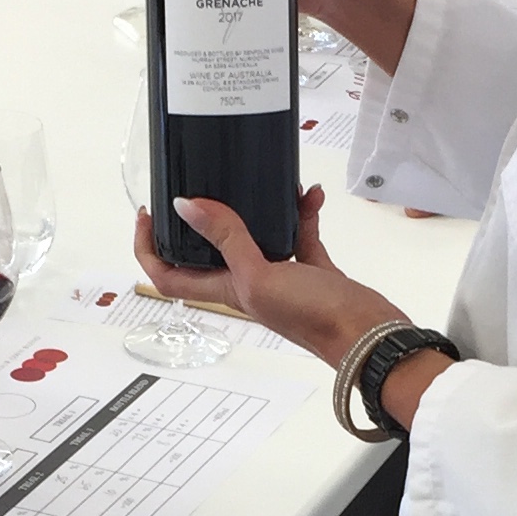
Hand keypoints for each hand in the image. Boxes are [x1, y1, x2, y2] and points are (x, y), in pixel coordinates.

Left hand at [136, 189, 401, 370]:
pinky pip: (299, 234)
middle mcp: (248, 284)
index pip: (169, 275)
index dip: (150, 247)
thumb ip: (227, 239)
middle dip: (205, 216)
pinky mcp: (312, 270)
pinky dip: (302, 213)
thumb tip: (187, 206)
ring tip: (264, 180)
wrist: (368, 336)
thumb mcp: (260, 276)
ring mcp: (281, 277)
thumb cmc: (314, 318)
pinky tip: (311, 196)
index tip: (148, 213)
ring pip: (258, 235)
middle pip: (211, 249)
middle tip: (201, 182)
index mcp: (227, 291)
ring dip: (259, 208)